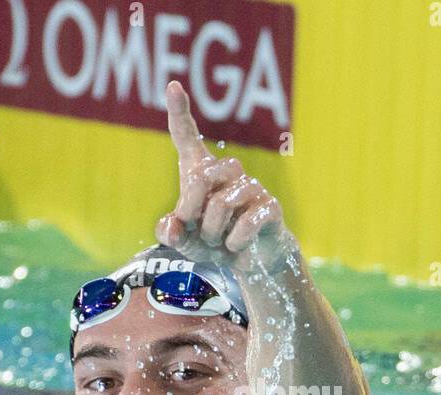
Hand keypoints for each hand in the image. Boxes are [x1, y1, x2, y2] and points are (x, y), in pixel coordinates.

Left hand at [155, 81, 297, 276]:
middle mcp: (227, 172)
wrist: (251, 262)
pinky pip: (246, 223)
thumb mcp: (184, 241)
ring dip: (213, 233)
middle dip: (193, 213)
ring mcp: (251, 186)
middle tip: (199, 233)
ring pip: (222, 204)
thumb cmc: (213, 243)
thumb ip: (169, 232)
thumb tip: (172, 226)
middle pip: (201, 178)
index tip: (172, 86)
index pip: (186, 137)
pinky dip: (234, 243)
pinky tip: (237, 247)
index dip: (179, 112)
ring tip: (219, 242)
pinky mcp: (270, 206)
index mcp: (202, 171)